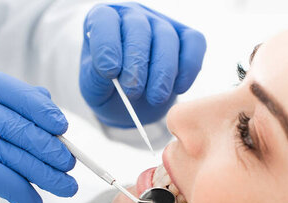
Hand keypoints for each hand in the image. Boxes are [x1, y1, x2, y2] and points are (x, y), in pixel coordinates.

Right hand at [0, 72, 76, 202]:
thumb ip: (17, 129)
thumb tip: (52, 105)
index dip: (33, 103)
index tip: (62, 126)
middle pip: (4, 120)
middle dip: (44, 144)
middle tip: (71, 164)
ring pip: (0, 148)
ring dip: (40, 171)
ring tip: (65, 187)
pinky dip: (17, 188)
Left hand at [80, 2, 205, 127]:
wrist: (130, 102)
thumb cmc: (108, 89)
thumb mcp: (94, 87)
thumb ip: (97, 77)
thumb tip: (112, 72)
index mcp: (103, 22)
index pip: (104, 20)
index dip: (107, 44)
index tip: (109, 72)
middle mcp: (132, 16)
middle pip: (139, 29)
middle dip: (137, 63)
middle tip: (133, 92)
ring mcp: (160, 24)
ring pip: (167, 37)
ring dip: (163, 71)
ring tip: (155, 98)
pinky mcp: (185, 37)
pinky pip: (193, 43)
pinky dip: (189, 67)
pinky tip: (179, 88)